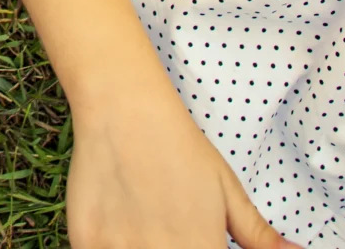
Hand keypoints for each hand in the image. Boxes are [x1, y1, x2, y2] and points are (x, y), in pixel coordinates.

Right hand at [68, 91, 300, 248]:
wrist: (126, 109)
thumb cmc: (181, 149)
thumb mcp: (228, 193)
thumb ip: (258, 237)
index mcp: (200, 248)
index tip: (191, 242)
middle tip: (166, 233)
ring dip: (140, 248)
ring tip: (145, 227)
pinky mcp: (86, 240)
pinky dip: (109, 246)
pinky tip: (118, 227)